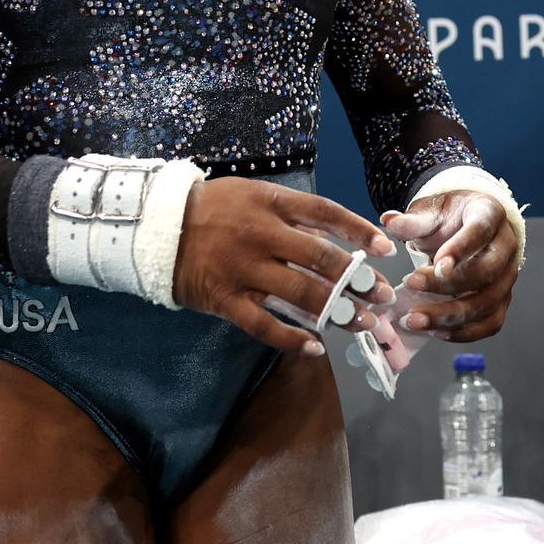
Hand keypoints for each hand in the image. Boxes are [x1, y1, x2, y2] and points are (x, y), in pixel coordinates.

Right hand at [173, 177, 397, 356]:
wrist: (157, 227)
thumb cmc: (214, 208)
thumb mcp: (254, 196)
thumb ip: (292, 217)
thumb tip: (335, 237)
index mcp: (271, 203)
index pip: (325, 213)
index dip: (358, 231)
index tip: (386, 249)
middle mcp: (262, 235)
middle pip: (321, 258)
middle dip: (357, 279)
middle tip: (383, 295)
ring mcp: (243, 269)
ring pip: (300, 293)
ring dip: (336, 310)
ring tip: (362, 323)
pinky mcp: (225, 299)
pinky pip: (263, 324)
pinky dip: (291, 338)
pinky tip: (315, 347)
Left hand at [383, 190, 520, 341]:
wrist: (467, 227)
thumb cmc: (450, 218)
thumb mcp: (431, 212)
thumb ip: (413, 221)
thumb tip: (390, 221)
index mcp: (490, 214)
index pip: (480, 231)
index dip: (461, 249)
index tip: (437, 265)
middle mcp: (506, 246)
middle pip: (487, 271)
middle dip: (448, 285)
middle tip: (411, 286)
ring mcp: (507, 276)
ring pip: (488, 302)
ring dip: (450, 316)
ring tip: (414, 320)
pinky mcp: (502, 299)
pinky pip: (491, 322)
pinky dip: (465, 332)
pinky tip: (437, 332)